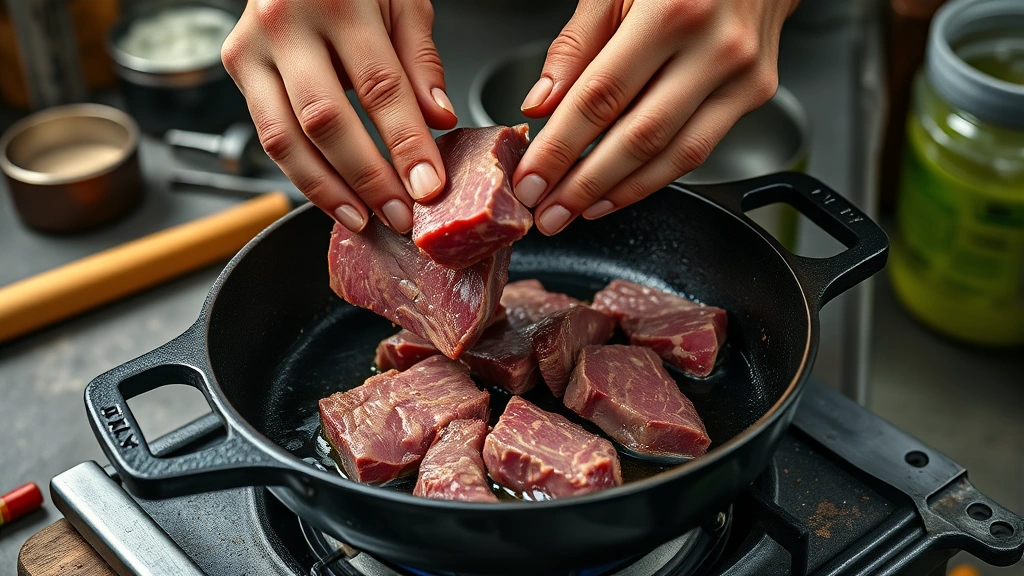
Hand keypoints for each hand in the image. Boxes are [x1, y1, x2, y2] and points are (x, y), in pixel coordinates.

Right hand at [221, 0, 457, 232]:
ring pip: (284, 139)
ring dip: (327, 190)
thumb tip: (437, 121)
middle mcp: (285, 23)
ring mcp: (252, 46)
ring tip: (364, 220)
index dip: (405, 143)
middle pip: (325, 120)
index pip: (379, 86)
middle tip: (400, 215)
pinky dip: (302, 174)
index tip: (428, 185)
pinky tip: (334, 196)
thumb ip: (419, 59)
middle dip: (367, 178)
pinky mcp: (238, 65)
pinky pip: (268, 134)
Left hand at [514, 0, 799, 234]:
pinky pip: (697, 150)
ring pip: (673, 155)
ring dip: (618, 192)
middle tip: (548, 214)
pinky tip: (617, 192)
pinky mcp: (756, 93)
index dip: (561, 146)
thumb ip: (576, 45)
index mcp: (673, 9)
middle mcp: (715, 45)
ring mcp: (742, 74)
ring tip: (576, 211)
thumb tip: (542, 105)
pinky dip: (653, 179)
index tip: (530, 180)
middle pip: (638, 136)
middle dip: (584, 184)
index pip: (601, 96)